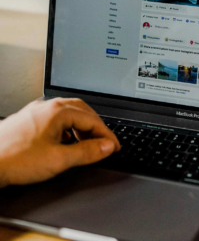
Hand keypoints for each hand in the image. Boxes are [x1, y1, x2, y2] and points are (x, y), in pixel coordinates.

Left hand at [0, 98, 119, 187]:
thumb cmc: (15, 160)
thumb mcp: (59, 160)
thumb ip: (88, 152)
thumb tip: (107, 146)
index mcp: (58, 111)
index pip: (93, 120)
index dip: (107, 135)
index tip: (114, 147)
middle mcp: (48, 106)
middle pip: (83, 112)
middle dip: (96, 128)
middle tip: (104, 143)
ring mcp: (36, 112)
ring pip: (69, 114)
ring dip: (81, 128)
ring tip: (86, 144)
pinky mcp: (28, 120)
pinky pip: (55, 119)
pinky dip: (67, 129)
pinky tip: (65, 143)